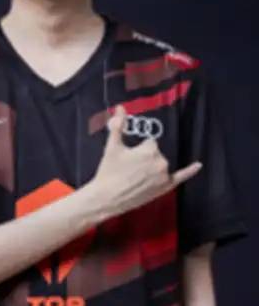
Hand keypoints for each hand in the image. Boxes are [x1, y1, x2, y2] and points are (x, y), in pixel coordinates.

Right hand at [85, 106, 201, 220]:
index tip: (128, 155)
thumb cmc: (108, 171)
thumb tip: (121, 107)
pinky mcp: (165, 187)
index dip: (137, 148)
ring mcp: (165, 175)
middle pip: (155, 152)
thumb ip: (118, 125)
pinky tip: (198, 165)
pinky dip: (190, 171)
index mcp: (149, 150)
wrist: (107, 197)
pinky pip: (181, 176)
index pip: (149, 142)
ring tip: (135, 175)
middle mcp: (161, 161)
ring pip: (161, 163)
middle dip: (144, 157)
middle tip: (129, 166)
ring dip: (152, 165)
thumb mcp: (112, 147)